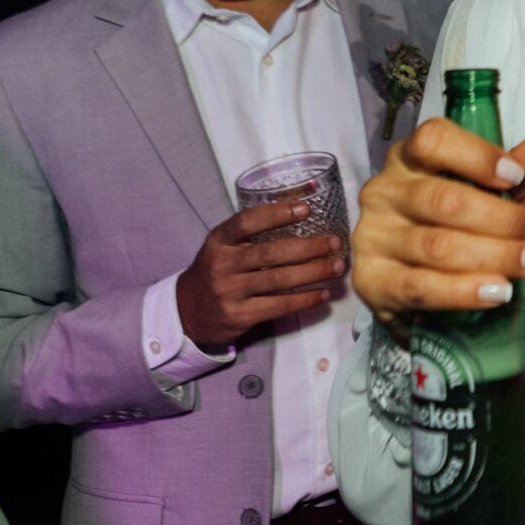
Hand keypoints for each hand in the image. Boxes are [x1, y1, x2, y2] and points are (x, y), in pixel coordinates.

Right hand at [175, 203, 347, 350]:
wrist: (187, 313)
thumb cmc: (216, 272)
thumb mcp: (222, 248)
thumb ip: (251, 236)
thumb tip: (303, 217)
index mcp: (219, 241)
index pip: (247, 222)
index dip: (277, 214)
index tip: (306, 209)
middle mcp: (222, 264)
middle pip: (271, 253)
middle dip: (309, 247)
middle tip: (335, 243)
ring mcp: (229, 292)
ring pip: (279, 280)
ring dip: (314, 273)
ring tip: (338, 267)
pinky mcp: (238, 315)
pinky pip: (278, 306)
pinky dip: (304, 300)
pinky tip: (323, 294)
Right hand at [351, 119, 524, 323]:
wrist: (408, 278)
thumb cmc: (450, 222)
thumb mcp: (488, 189)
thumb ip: (518, 168)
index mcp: (408, 158)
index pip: (433, 141)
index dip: (477, 156)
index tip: (516, 176)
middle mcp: (384, 192)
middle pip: (443, 200)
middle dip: (500, 218)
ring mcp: (373, 237)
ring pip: (436, 246)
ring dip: (493, 256)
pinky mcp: (371, 281)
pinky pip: (420, 288)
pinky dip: (463, 291)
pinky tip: (496, 292)